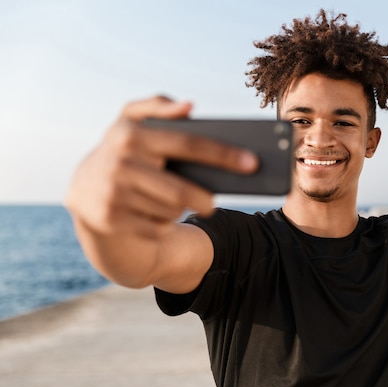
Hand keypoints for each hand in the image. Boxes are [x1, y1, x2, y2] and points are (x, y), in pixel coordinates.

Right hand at [65, 96, 258, 238]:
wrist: (84, 189)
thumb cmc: (125, 151)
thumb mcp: (132, 122)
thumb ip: (158, 106)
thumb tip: (189, 106)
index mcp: (132, 133)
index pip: (189, 144)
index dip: (224, 154)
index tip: (251, 163)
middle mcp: (120, 162)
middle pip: (181, 189)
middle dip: (204, 199)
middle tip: (213, 204)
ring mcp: (114, 192)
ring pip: (170, 210)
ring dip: (179, 210)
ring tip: (173, 204)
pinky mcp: (111, 219)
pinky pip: (156, 227)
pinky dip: (162, 223)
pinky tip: (155, 214)